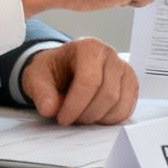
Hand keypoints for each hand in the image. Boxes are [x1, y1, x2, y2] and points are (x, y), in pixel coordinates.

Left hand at [21, 38, 138, 124]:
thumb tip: (50, 108)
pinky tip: (94, 115)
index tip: (62, 118)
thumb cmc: (53, 70)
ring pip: (119, 104)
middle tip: (70, 119)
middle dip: (86, 114)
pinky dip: (109, 119)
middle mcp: (110, 55)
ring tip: (81, 116)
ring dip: (98, 118)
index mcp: (88, 47)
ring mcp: (124, 69)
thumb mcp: (36, 77)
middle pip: (108, 94)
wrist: (64, 68)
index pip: (90, 80)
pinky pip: (126, 109)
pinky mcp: (131, 84)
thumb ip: (41, 92)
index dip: (76, 105)